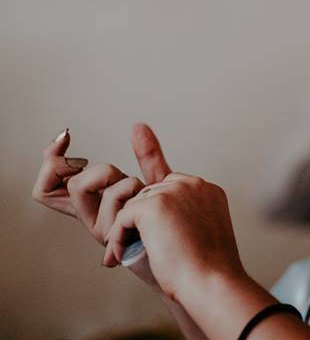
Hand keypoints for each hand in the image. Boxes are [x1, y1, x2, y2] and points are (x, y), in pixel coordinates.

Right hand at [32, 124, 172, 246]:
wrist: (187, 258)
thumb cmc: (172, 225)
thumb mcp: (158, 182)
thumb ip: (148, 156)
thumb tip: (138, 126)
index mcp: (94, 205)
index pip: (48, 186)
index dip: (50, 161)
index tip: (66, 137)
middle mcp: (91, 218)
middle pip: (58, 186)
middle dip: (97, 171)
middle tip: (123, 181)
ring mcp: (98, 229)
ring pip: (81, 186)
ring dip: (120, 181)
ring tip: (141, 199)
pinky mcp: (110, 235)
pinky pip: (109, 196)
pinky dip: (132, 191)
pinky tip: (148, 208)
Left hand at [102, 170, 247, 303]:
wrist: (210, 281)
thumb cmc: (209, 268)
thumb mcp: (207, 231)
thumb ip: (191, 216)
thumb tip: (163, 221)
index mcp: (208, 190)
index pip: (172, 188)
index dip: (158, 212)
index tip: (150, 234)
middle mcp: (193, 185)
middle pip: (151, 193)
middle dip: (139, 220)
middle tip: (130, 245)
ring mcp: (174, 192)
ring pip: (135, 205)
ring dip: (125, 230)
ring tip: (122, 253)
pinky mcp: (154, 206)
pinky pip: (123, 218)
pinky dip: (117, 238)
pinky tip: (119, 256)